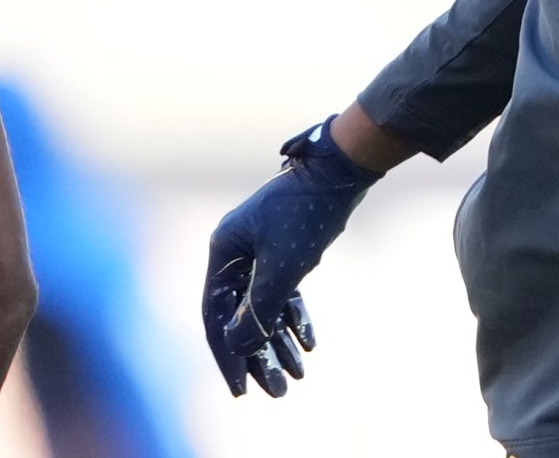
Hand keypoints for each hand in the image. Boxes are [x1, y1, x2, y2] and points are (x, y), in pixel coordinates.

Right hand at [202, 116, 380, 396]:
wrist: (343, 168)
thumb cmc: (308, 213)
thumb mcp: (283, 269)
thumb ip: (259, 310)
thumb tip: (240, 347)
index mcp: (222, 252)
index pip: (215, 316)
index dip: (226, 355)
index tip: (240, 387)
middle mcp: (235, 252)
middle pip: (240, 316)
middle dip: (259, 356)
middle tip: (276, 391)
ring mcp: (260, 250)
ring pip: (264, 307)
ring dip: (280, 342)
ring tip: (297, 376)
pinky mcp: (285, 248)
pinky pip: (284, 292)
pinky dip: (295, 317)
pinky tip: (310, 343)